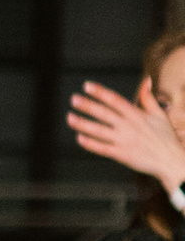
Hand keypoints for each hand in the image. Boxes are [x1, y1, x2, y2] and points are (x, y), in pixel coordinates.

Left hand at [69, 78, 184, 193]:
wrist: (170, 160)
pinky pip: (102, 148)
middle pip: (104, 113)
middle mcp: (128, 126)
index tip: (87, 86)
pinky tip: (79, 138)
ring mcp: (124, 141)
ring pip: (99, 131)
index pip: (115, 99)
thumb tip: (146, 80)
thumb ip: (148, 98)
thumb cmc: (166, 137)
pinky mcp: (121, 155)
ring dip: (83, 124)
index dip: (100, 92)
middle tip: (73, 99)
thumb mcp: (159, 114)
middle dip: (87, 105)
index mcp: (136, 114)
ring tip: (70, 117)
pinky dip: (90, 144)